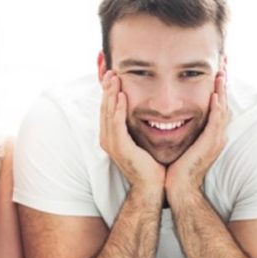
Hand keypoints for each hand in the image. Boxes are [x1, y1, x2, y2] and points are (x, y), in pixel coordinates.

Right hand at [99, 71, 164, 189]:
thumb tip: (146, 112)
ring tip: (113, 78)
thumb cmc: (150, 165)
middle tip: (110, 70)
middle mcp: (107, 138)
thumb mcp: (141, 140)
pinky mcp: (120, 148)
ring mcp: (111, 144)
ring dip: (111, 94)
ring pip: (108, 113)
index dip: (109, 92)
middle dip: (107, 88)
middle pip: (104, 108)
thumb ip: (138, 126)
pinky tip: (122, 96)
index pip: (107, 109)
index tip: (113, 75)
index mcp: (111, 136)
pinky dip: (118, 109)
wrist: (152, 187)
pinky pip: (117, 125)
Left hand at [165, 70, 228, 197]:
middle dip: (224, 83)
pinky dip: (217, 108)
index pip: (217, 105)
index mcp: (210, 134)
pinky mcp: (210, 144)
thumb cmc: (177, 168)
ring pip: (223, 109)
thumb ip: (182, 128)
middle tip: (224, 62)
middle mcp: (217, 134)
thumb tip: (173, 116)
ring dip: (223, 90)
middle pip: (224, 102)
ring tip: (222, 72)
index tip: (216, 69)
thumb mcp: (182, 142)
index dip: (218, 87)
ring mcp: (216, 140)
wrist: (179, 188)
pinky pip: (216, 122)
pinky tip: (215, 95)